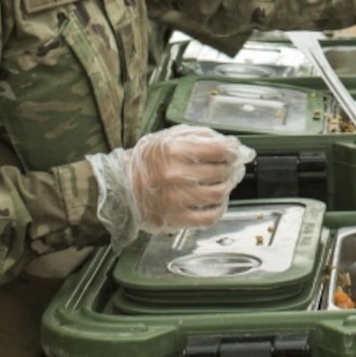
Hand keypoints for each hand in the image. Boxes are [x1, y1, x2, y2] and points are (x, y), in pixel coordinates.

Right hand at [86, 125, 253, 250]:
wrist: (122, 186)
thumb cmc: (150, 161)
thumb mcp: (172, 137)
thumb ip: (203, 138)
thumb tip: (233, 147)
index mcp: (173, 149)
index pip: (219, 150)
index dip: (232, 152)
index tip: (233, 154)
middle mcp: (173, 174)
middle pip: (221, 173)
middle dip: (230, 170)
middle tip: (228, 169)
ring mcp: (173, 199)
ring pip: (218, 195)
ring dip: (225, 189)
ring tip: (220, 185)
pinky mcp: (173, 219)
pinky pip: (208, 217)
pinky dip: (218, 210)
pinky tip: (214, 203)